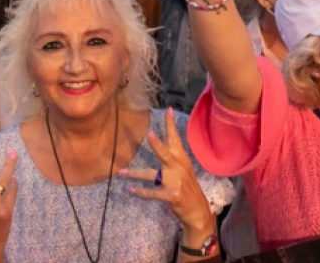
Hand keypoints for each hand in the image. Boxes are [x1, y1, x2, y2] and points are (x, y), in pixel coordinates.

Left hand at [119, 109, 214, 236]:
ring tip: (122, 172)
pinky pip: (152, 192)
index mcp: (182, 158)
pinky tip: (132, 190)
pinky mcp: (170, 195)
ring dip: (136, 174)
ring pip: (152, 175)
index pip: (176, 138)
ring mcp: (175, 182)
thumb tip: (160, 141)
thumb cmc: (187, 186)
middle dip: (158, 145)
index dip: (171, 125)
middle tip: (149, 135)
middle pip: (166, 154)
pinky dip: (141, 192)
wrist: (197, 208)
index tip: (168, 110)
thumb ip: (173, 156)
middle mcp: (178, 167)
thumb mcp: (184, 168)